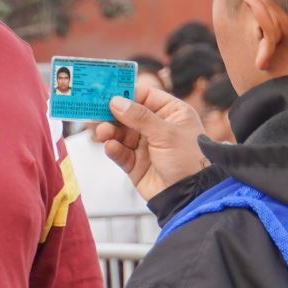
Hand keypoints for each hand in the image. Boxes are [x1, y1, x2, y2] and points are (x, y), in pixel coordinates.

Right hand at [92, 82, 209, 200]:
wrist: (191, 197)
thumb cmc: (190, 161)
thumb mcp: (166, 134)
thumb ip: (140, 117)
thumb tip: (116, 101)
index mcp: (172, 113)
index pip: (144, 96)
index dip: (126, 92)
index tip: (106, 90)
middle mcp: (158, 127)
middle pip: (128, 114)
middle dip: (112, 113)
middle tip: (95, 111)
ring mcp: (146, 146)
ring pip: (121, 133)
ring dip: (110, 131)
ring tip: (103, 132)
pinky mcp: (136, 164)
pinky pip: (121, 152)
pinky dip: (114, 149)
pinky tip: (111, 147)